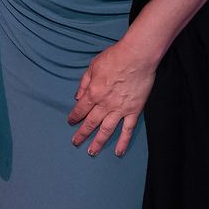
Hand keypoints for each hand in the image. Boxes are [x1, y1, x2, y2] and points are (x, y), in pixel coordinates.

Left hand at [67, 38, 158, 157]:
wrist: (137, 56)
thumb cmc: (115, 57)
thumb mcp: (93, 66)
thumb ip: (84, 83)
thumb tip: (77, 97)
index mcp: (93, 93)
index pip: (80, 109)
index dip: (74, 117)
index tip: (71, 122)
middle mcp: (105, 104)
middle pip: (91, 123)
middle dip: (82, 134)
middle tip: (76, 142)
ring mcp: (120, 109)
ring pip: (106, 130)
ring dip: (98, 142)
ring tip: (92, 152)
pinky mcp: (134, 111)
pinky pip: (127, 130)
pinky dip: (123, 142)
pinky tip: (118, 152)